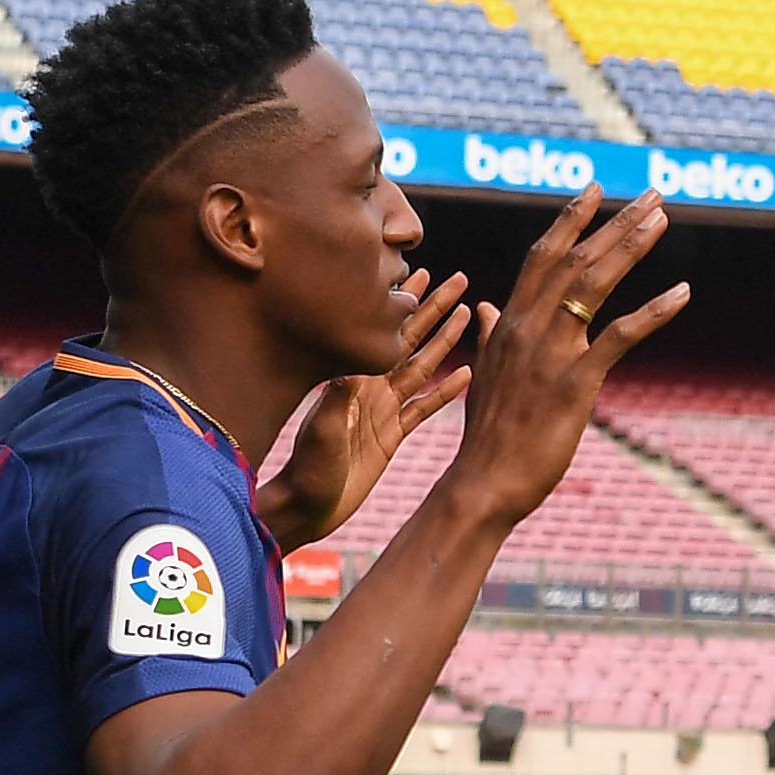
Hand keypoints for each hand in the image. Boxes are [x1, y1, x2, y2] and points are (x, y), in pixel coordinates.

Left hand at [260, 268, 476, 552]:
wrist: (307, 506)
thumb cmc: (308, 471)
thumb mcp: (322, 433)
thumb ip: (337, 401)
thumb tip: (351, 367)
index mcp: (355, 380)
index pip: (386, 331)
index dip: (405, 301)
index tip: (423, 269)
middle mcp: (370, 388)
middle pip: (411, 340)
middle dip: (434, 308)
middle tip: (459, 279)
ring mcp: (382, 410)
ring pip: (422, 367)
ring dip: (445, 341)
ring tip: (467, 314)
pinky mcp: (391, 435)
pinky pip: (423, 408)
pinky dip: (445, 391)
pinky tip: (466, 373)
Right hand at [425, 190, 686, 537]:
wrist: (484, 483)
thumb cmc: (488, 437)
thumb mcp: (485, 376)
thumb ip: (490, 337)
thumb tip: (487, 309)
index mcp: (509, 325)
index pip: (542, 258)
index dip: (570, 221)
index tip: (594, 190)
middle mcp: (528, 328)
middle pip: (575, 259)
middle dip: (615, 222)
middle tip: (651, 195)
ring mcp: (551, 353)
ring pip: (593, 283)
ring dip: (631, 246)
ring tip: (662, 218)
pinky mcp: (575, 383)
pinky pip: (620, 336)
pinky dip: (653, 311)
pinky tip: (682, 292)